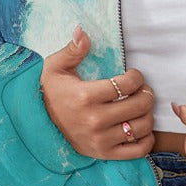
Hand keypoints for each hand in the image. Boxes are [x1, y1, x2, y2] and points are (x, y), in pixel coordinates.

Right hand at [40, 26, 154, 158]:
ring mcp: (101, 140)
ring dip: (148, 114)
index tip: (134, 75)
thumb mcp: (55, 68)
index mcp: (85, 96)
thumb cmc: (50, 92)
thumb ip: (72, 50)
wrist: (37, 124)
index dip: (136, 77)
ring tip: (141, 107)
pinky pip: (137, 151)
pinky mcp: (104, 154)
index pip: (126, 85)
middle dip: (147, 93)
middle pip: (139, 105)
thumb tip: (82, 31)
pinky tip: (142, 128)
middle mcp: (95, 120)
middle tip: (142, 89)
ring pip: (141, 127)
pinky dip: (147, 140)